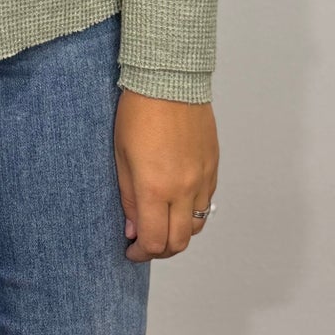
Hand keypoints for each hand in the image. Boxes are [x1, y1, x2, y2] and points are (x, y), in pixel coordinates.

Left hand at [114, 87, 219, 260]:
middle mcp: (184, 188)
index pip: (154, 242)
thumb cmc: (138, 112)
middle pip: (179, 242)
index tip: (131, 250)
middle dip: (160, 251)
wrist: (169, 80)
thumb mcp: (121, 156)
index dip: (141, 253)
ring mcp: (202, 178)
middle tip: (145, 244)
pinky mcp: (213, 166)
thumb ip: (128, 197)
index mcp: (155, 187)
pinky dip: (191, 211)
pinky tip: (176, 201)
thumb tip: (132, 228)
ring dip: (178, 233)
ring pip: (196, 225)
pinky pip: (206, 202)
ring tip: (161, 223)